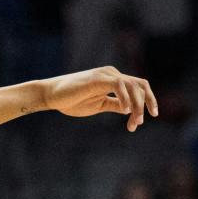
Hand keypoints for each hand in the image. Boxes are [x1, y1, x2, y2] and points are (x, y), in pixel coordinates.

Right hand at [38, 67, 157, 131]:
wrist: (52, 95)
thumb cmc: (72, 100)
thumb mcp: (99, 105)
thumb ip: (115, 105)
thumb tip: (130, 109)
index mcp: (114, 80)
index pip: (138, 87)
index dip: (146, 103)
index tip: (142, 121)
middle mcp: (112, 74)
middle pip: (140, 85)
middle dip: (146, 104)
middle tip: (138, 124)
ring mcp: (106, 75)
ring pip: (132, 86)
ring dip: (137, 105)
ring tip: (135, 121)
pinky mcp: (98, 79)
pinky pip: (119, 85)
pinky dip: (125, 98)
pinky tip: (126, 110)